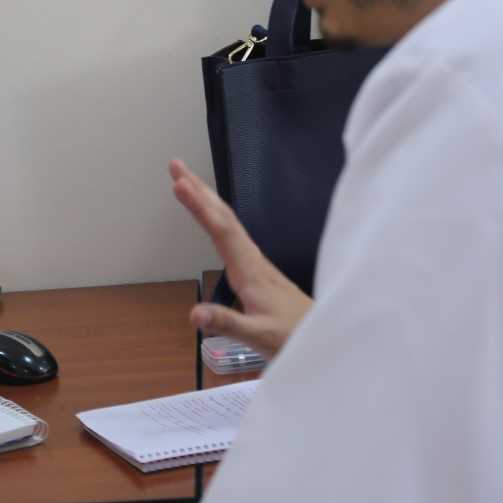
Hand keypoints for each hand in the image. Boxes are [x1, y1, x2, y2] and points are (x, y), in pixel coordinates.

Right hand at [171, 158, 312, 358]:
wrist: (326, 336)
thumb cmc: (293, 337)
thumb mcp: (259, 336)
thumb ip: (227, 322)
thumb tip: (193, 313)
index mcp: (250, 271)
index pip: (221, 231)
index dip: (199, 206)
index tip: (179, 184)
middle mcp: (253, 259)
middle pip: (224, 217)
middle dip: (200, 190)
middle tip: (176, 166)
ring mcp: (257, 262)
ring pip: (230, 222)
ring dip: (207, 199)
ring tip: (186, 181)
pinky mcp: (259, 268)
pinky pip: (233, 233)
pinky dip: (217, 217)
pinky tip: (213, 217)